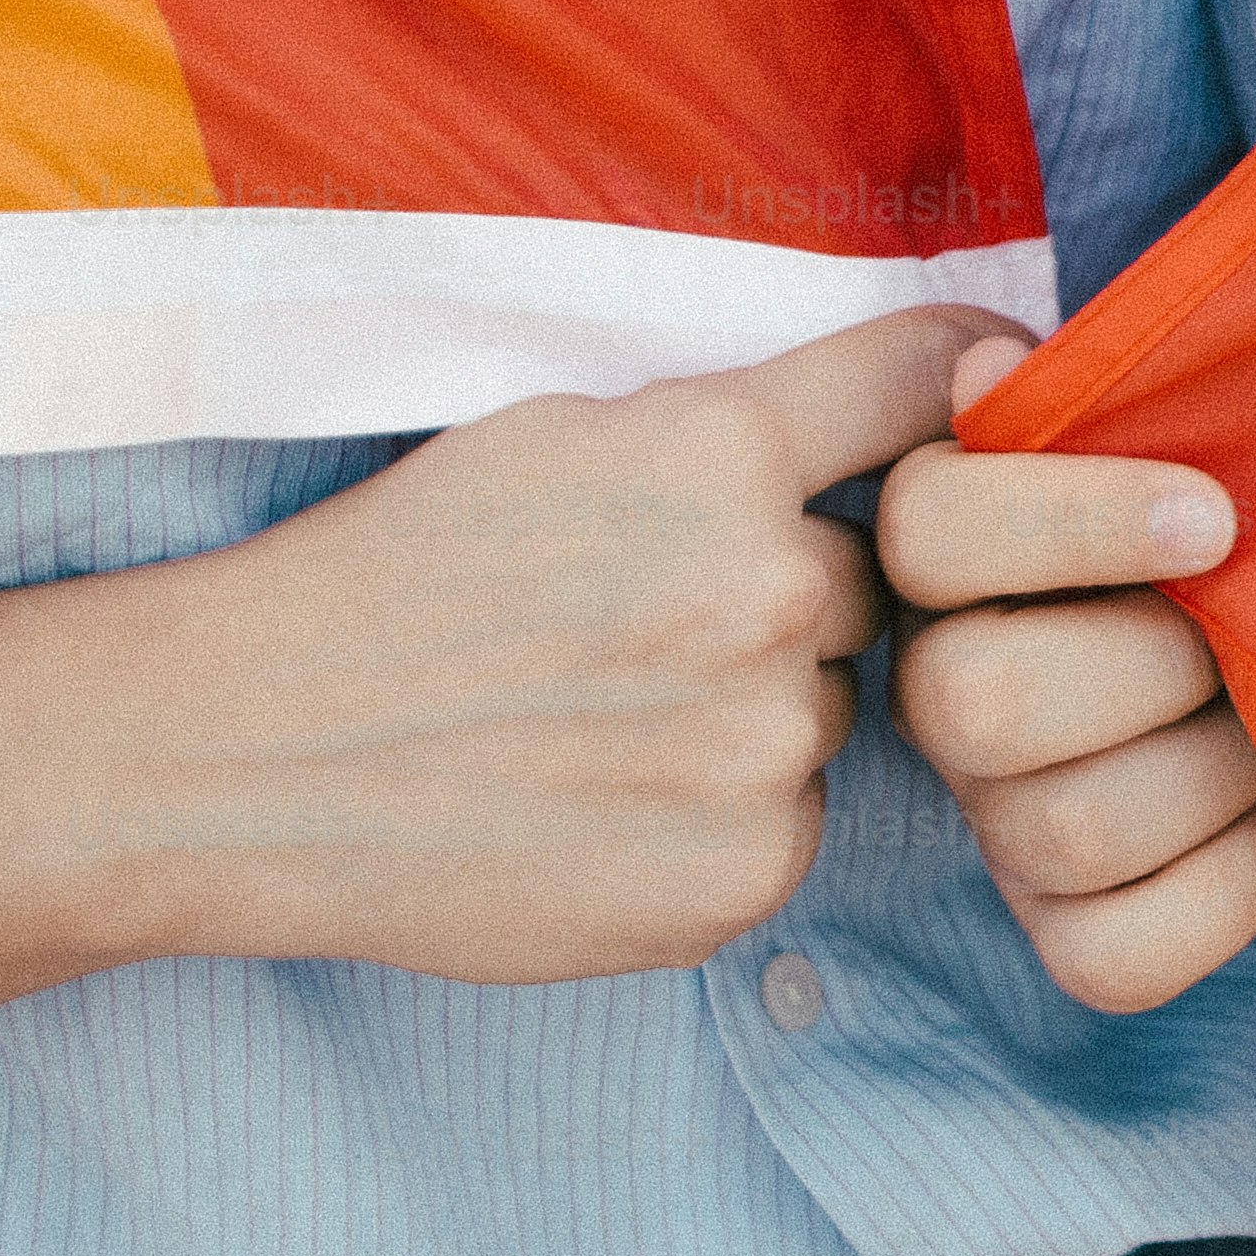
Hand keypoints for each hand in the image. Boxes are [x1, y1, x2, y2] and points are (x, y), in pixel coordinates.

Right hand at [99, 306, 991, 984]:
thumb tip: (895, 397)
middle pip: (867, 583)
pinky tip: (595, 803)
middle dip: (786, 599)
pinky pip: (786, 825)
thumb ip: (721, 428)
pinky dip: (717, 819)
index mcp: (718, 453)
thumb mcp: (550, 436)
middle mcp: (767, 592)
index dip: (962, 381)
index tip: (1000, 382)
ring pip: (825, 713)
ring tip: (596, 723)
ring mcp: (763, 747)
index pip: (917, 382)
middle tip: (643, 627)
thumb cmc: (391, 578)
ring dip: (750, 716)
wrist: (255, 754)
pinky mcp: (744, 875)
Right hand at [884, 337, 1255, 1011]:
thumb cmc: (1242, 519)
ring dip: (1217, 778)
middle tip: (1251, 642)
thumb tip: (991, 371)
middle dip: (1160, 670)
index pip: (933, 529)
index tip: (1217, 517)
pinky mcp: (1060, 926)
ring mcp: (994, 818)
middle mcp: (938, 685)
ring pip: (1065, 831)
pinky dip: (1234, 891)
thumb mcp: (1191, 436)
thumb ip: (1106, 402)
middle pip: (982, 703)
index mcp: (949, 545)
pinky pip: (1116, 957)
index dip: (1070, 522)